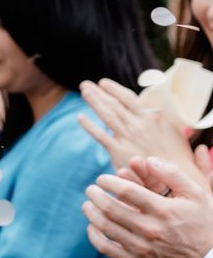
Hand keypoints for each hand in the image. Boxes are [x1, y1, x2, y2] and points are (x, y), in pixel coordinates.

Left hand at [78, 79, 195, 170]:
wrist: (174, 175)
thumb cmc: (176, 154)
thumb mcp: (172, 130)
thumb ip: (158, 120)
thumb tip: (152, 110)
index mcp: (151, 117)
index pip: (128, 98)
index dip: (114, 89)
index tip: (103, 83)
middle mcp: (138, 124)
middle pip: (114, 104)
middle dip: (98, 93)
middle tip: (85, 84)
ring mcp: (127, 136)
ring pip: (107, 115)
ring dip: (94, 102)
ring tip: (83, 92)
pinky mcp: (118, 150)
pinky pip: (100, 135)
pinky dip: (89, 125)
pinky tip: (80, 117)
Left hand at [83, 154, 212, 257]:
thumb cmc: (202, 223)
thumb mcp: (196, 195)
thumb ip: (172, 174)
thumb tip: (148, 159)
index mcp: (164, 210)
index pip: (126, 191)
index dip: (109, 182)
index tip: (102, 179)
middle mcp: (150, 229)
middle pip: (110, 208)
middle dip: (95, 195)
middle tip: (90, 189)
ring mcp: (141, 248)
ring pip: (105, 227)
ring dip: (91, 212)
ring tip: (88, 204)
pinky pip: (106, 248)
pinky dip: (94, 235)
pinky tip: (92, 226)